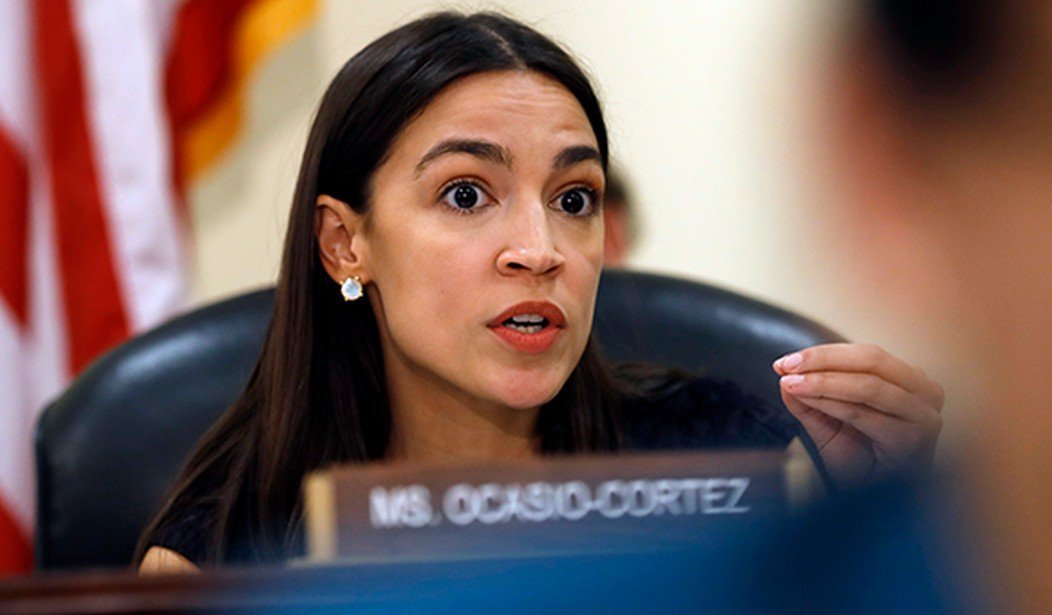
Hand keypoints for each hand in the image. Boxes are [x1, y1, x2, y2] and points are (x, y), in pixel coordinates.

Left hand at [773, 343, 943, 487]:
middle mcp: (924, 393)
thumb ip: (809, 398)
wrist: (875, 504)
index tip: (785, 360)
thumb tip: (785, 374)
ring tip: (792, 383)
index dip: (823, 353)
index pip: (865, 354)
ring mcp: (924, 416)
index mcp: (909, 381)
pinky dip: (832, 403)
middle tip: (786, 366)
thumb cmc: (861, 463)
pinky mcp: (915, 439)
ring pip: (867, 385)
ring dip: (823, 381)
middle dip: (822, 360)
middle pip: (870, 360)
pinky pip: (865, 414)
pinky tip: (808, 400)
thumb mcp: (828, 423)